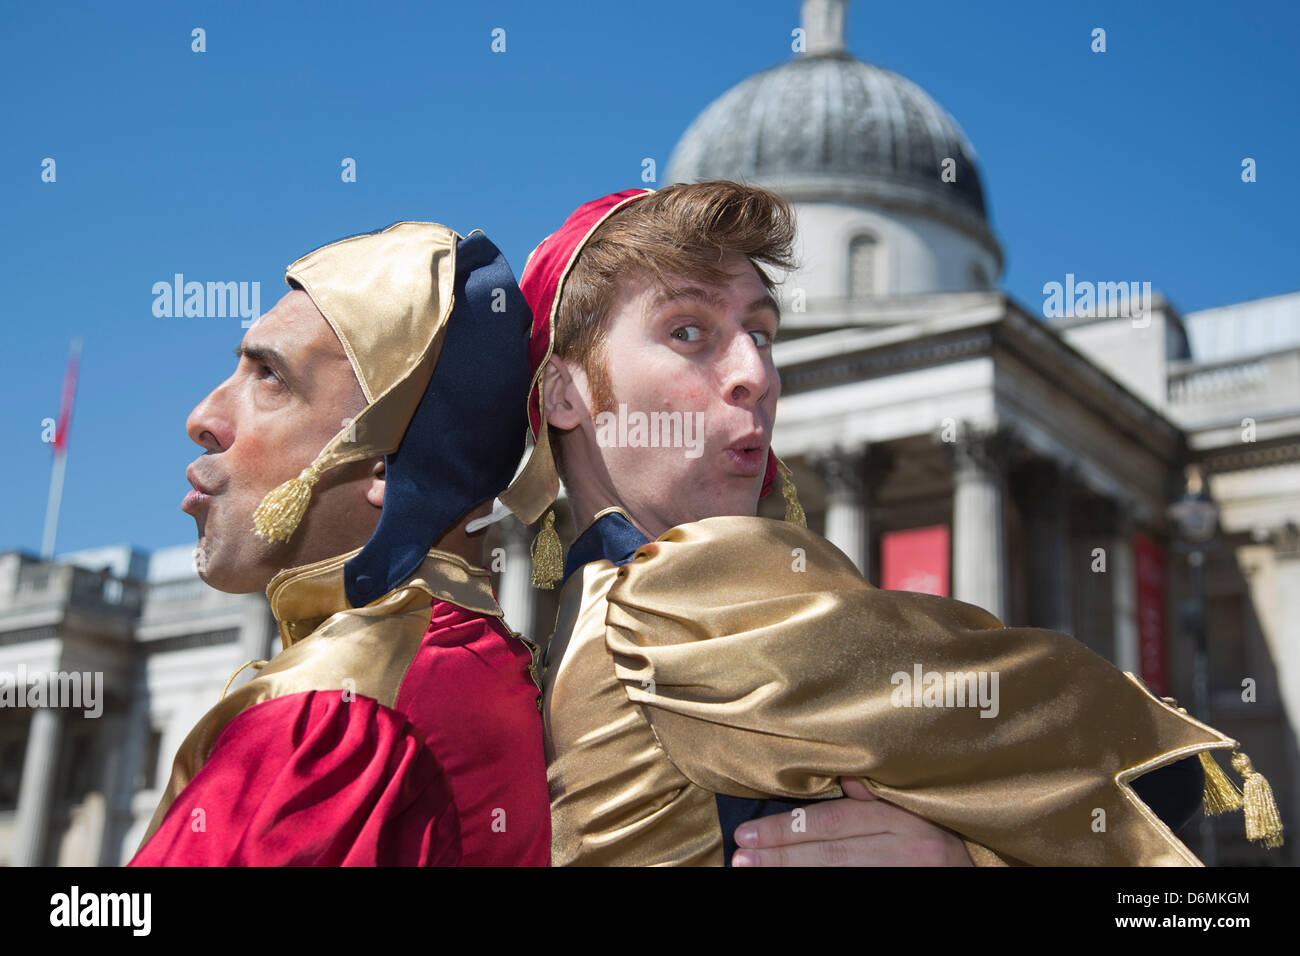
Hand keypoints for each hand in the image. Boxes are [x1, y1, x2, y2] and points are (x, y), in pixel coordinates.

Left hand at [731, 777, 973, 866]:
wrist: (975, 874)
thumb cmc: (940, 837)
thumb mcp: (915, 809)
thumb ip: (876, 795)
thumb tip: (840, 772)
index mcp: (903, 820)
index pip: (834, 823)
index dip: (789, 828)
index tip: (749, 832)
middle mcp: (905, 850)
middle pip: (831, 854)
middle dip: (781, 854)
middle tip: (742, 854)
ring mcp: (903, 877)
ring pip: (839, 876)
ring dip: (790, 873)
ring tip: (753, 870)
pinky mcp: (899, 894)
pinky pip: (850, 890)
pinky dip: (818, 888)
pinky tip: (789, 886)